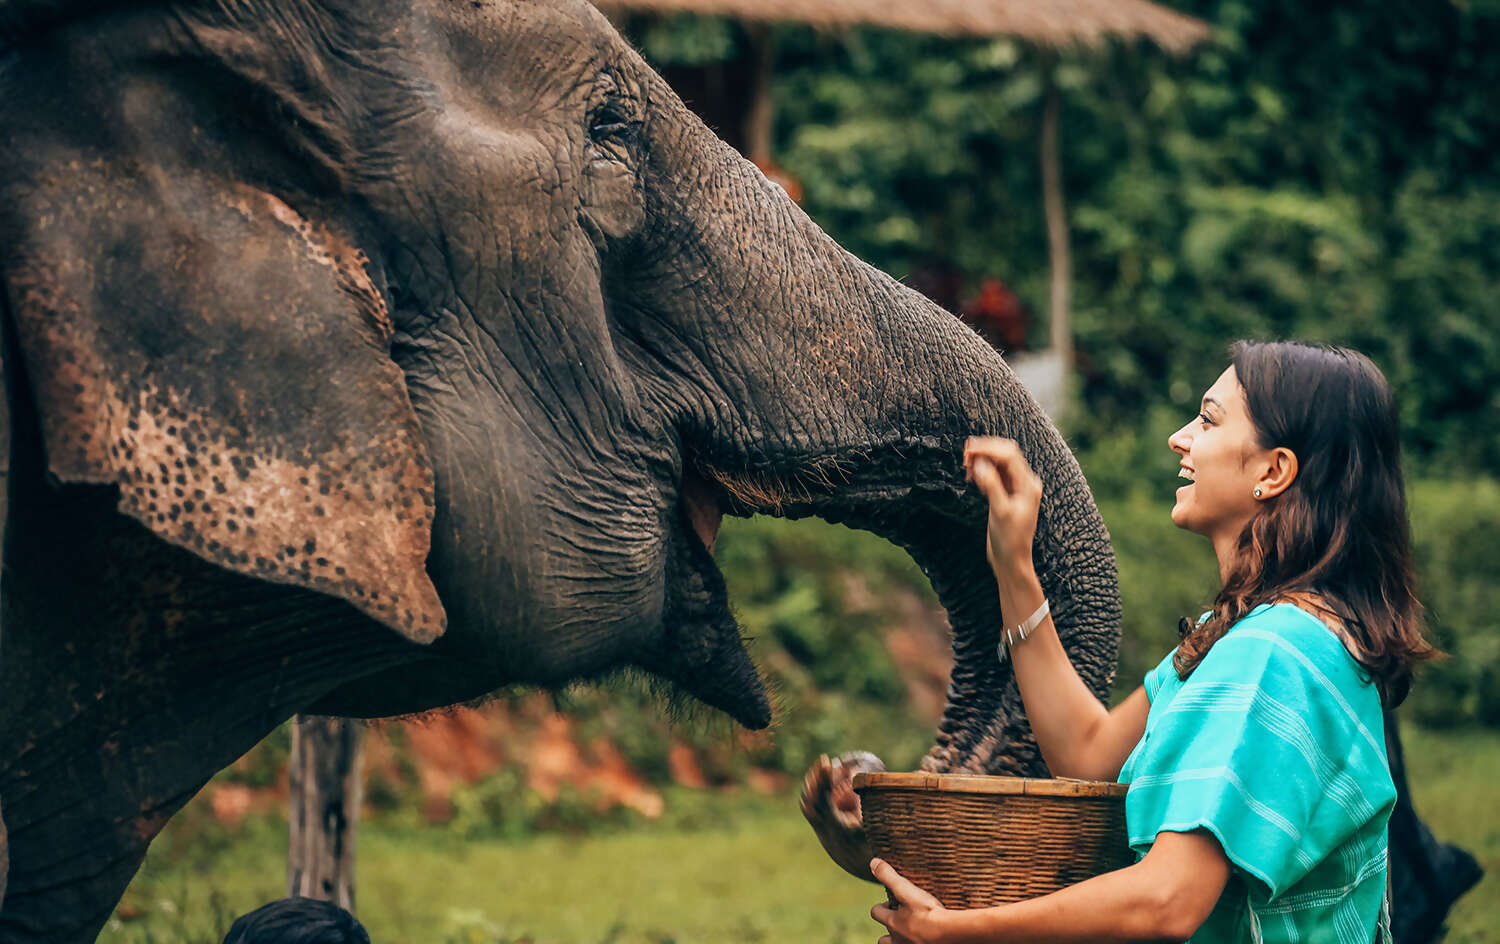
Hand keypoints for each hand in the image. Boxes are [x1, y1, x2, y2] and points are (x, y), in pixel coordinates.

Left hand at [870, 858, 950, 943]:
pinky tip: (925, 938)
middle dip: (889, 929)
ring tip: (911, 932)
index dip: (882, 906)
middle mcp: (897, 940)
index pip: (876, 913)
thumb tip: (873, 862)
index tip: (892, 902)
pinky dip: (916, 943)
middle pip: (883, 939)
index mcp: (892, 923)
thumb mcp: (907, 890)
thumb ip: (889, 876)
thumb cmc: (928, 912)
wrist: (951, 934)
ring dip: (900, 940)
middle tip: (901, 920)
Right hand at [963, 437, 1041, 581]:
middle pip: (1005, 455)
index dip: (989, 448)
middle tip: (965, 455)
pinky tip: (972, 477)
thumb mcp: (1000, 512)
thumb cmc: (1009, 540)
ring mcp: (1015, 488)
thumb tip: (980, 464)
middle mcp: (1024, 483)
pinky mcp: (1006, 494)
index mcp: (1028, 485)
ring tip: (966, 467)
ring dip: (982, 460)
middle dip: (985, 451)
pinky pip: (995, 474)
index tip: (969, 450)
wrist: (1011, 560)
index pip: (1009, 455)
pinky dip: (983, 471)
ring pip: (998, 463)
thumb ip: (991, 486)